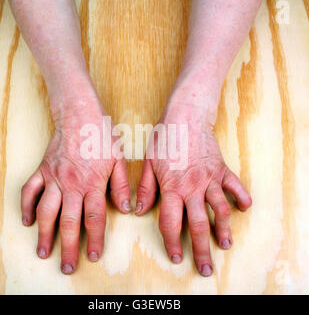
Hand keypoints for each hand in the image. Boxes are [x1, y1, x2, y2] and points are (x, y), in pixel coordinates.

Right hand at [21, 87, 130, 274]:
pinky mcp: (42, 170)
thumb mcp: (119, 159)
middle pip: (69, 223)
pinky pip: (29, 191)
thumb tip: (127, 209)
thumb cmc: (102, 136)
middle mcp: (72, 185)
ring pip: (46, 212)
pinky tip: (26, 221)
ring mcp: (54, 178)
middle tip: (66, 267)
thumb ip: (121, 186)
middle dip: (68, 248)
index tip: (94, 256)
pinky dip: (26, 206)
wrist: (80, 115)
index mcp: (93, 183)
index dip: (96, 240)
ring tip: (44, 252)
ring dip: (44, 234)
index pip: (95, 218)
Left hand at [136, 85, 251, 276]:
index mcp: (172, 188)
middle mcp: (193, 187)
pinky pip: (235, 186)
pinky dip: (241, 197)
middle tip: (207, 267)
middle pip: (199, 224)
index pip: (171, 222)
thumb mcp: (148, 163)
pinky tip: (245, 208)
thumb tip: (138, 210)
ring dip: (224, 230)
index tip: (176, 256)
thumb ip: (145, 188)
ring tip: (226, 244)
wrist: (185, 116)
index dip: (172, 242)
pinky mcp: (222, 169)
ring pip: (220, 210)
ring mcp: (210, 179)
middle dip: (202, 249)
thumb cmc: (163, 138)